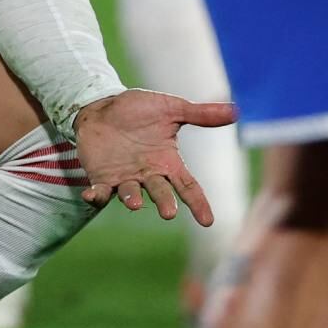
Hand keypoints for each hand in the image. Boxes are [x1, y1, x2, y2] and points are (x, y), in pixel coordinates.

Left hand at [72, 90, 236, 224]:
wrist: (103, 105)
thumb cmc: (139, 110)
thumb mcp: (171, 109)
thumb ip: (200, 114)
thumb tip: (236, 110)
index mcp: (168, 162)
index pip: (188, 186)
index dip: (198, 203)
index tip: (208, 221)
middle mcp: (148, 174)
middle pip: (161, 193)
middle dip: (164, 202)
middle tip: (168, 212)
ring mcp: (125, 178)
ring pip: (130, 194)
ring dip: (132, 199)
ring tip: (135, 203)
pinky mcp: (101, 177)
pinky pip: (100, 192)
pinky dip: (96, 196)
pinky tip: (92, 195)